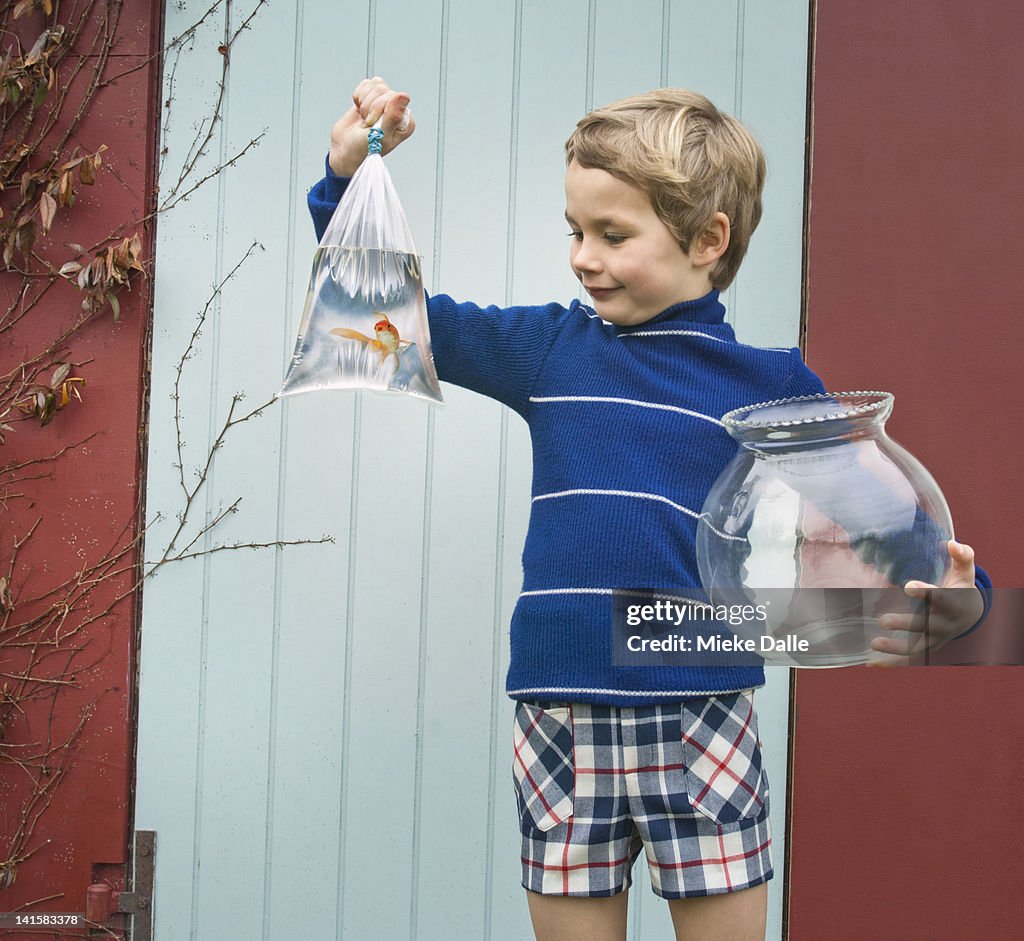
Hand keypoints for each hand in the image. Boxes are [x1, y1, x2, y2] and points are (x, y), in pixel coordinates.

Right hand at [328, 76, 415, 176]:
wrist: (345, 150)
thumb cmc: (364, 149)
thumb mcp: (380, 135)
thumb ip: (393, 115)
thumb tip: (403, 96)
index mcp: (404, 121)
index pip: (395, 97)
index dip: (380, 108)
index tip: (374, 123)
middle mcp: (396, 111)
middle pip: (384, 90)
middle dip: (370, 107)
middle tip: (368, 124)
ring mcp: (383, 103)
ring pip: (375, 85)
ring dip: (364, 102)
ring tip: (364, 119)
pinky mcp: (371, 98)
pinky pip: (366, 84)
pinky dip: (358, 96)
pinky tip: (359, 110)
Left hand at [867, 539, 984, 666]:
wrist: (969, 614)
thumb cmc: (959, 587)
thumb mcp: (963, 571)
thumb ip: (961, 556)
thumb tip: (951, 543)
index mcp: (952, 603)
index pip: (940, 599)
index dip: (926, 593)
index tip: (908, 587)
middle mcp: (944, 624)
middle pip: (925, 626)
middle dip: (905, 624)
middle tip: (883, 620)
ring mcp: (935, 639)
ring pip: (916, 647)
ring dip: (895, 648)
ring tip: (873, 643)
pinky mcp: (926, 648)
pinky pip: (909, 659)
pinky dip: (891, 663)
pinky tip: (870, 663)